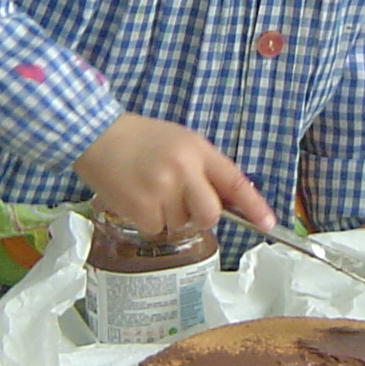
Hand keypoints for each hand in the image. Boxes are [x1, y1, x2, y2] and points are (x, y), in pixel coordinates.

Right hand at [73, 112, 275, 233]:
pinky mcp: (140, 208)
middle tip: (183, 205)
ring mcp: (162, 190)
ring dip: (169, 216)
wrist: (96, 135)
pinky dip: (148, 222)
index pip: (235, 182)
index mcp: (198, 150)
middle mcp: (184, 170)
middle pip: (210, 214)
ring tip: (150, 190)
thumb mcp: (181, 142)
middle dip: (201, 216)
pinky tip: (137, 200)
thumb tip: (228, 201)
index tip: (268, 223)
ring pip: (181, 225)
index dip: (254, 206)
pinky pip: (157, 230)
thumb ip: (205, 168)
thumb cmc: (141, 139)